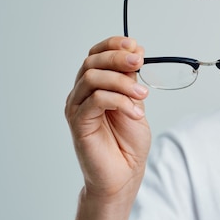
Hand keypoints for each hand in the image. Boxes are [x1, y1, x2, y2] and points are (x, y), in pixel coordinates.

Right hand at [65, 36, 150, 200]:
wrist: (124, 173)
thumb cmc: (128, 142)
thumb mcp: (135, 102)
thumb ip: (131, 80)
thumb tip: (135, 52)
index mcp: (94, 86)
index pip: (96, 54)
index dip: (114, 45)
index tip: (136, 47)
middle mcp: (81, 94)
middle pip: (92, 62)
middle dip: (118, 58)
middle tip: (139, 63)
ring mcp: (77, 108)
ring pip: (93, 78)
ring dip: (122, 82)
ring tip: (141, 95)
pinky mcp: (79, 123)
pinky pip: (97, 100)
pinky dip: (120, 101)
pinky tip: (135, 112)